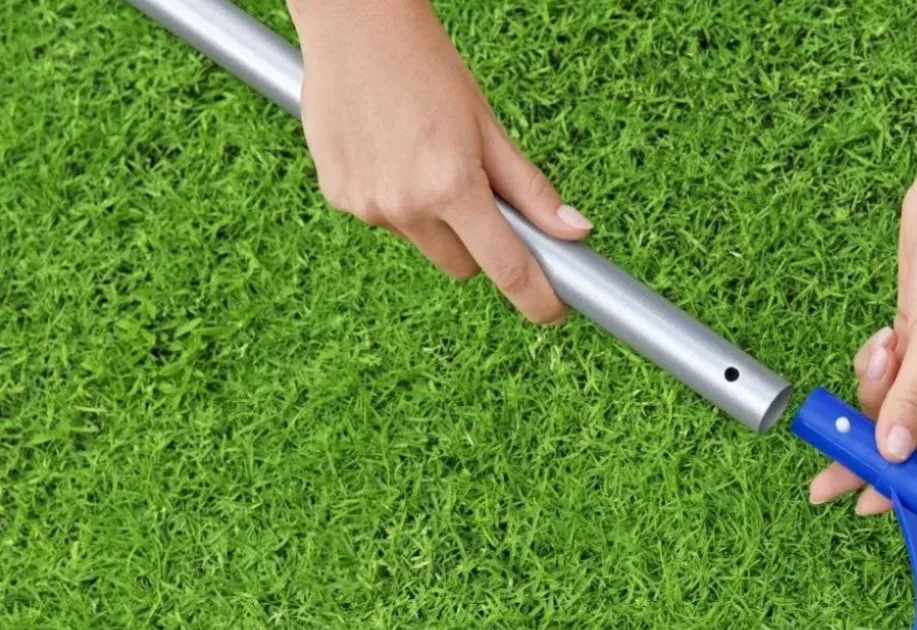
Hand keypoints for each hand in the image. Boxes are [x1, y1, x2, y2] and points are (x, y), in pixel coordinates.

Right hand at [290, 0, 591, 322]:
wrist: (353, 23)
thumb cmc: (426, 66)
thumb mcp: (488, 126)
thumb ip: (530, 189)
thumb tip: (575, 232)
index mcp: (452, 187)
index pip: (507, 269)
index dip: (537, 299)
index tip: (554, 312)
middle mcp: (405, 205)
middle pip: (464, 266)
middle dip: (479, 243)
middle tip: (474, 189)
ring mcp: (366, 205)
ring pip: (425, 244)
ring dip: (435, 220)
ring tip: (423, 157)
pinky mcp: (338, 196)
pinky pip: (386, 222)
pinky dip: (397, 201)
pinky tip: (390, 152)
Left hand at [809, 172, 916, 513]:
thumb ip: (912, 398)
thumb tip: (891, 453)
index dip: (906, 479)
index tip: (865, 501)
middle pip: (914, 437)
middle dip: (872, 443)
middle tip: (826, 480)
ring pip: (893, 407)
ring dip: (876, 387)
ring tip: (885, 349)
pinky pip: (885, 378)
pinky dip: (875, 365)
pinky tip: (885, 336)